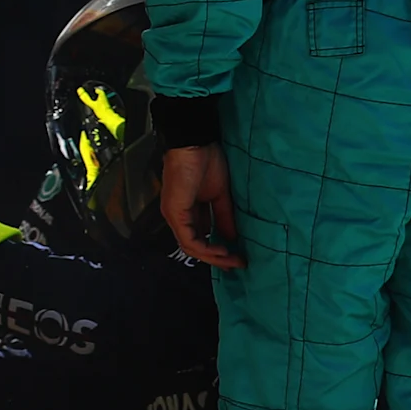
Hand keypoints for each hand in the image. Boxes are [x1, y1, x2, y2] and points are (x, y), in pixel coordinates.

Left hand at [162, 143, 242, 268]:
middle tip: (237, 265)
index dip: (217, 250)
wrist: (195, 144)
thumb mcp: (220, 195)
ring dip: (212, 256)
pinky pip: (188, 238)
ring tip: (232, 260)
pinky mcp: (174, 212)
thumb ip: (223, 216)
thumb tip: (232, 236)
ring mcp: (173, 215)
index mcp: (187, 211)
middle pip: (193, 246)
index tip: (237, 256)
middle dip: (216, 258)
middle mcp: (177, 216)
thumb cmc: (206, 162)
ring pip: (190, 246)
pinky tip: (222, 249)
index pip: (199, 238)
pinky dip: (205, 247)